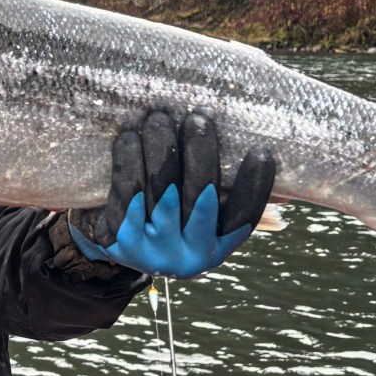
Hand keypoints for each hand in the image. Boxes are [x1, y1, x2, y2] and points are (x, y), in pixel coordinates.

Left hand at [69, 111, 274, 277]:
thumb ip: (221, 186)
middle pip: (201, 197)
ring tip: (158, 119)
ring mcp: (155, 251)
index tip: (262, 152)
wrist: (112, 240)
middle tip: (198, 120)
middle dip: (201, 154)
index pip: (243, 217)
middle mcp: (190, 256)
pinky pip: (126, 195)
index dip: (255, 186)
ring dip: (162, 150)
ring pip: (163, 193)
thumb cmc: (165, 212)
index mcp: (216, 247)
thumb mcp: (195, 207)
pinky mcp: (120, 240)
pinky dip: (128, 163)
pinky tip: (130, 138)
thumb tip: (259, 142)